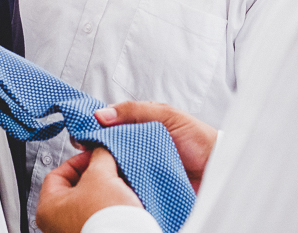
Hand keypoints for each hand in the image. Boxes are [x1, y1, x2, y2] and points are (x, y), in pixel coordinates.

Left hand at [37, 147, 142, 232]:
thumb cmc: (104, 217)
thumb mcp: (100, 174)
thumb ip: (99, 156)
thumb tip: (102, 150)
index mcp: (48, 209)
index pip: (58, 174)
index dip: (78, 160)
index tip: (95, 155)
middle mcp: (56, 224)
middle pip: (74, 187)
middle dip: (94, 174)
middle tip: (108, 167)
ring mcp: (72, 230)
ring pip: (87, 201)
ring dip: (102, 189)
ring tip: (118, 181)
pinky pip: (96, 214)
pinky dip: (107, 204)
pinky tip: (121, 197)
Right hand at [95, 101, 216, 192]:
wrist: (217, 166)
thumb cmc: (197, 138)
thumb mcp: (166, 116)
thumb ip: (134, 111)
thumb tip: (101, 114)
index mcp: (139, 125)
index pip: (108, 126)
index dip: (93, 130)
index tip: (80, 138)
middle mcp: (136, 145)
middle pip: (107, 149)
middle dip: (95, 154)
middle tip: (86, 159)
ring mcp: (140, 166)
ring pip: (114, 168)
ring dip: (106, 170)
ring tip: (99, 174)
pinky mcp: (145, 184)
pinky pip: (127, 184)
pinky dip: (121, 185)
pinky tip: (116, 186)